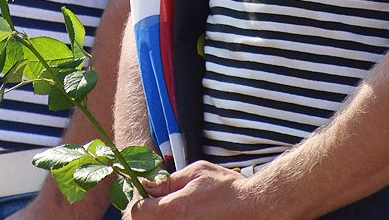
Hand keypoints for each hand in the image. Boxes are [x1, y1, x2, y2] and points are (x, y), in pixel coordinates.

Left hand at [129, 161, 256, 218]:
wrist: (252, 206)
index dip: (137, 200)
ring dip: (157, 216)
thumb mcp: (195, 173)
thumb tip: (149, 185)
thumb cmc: (226, 188)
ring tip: (171, 205)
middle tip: (152, 200)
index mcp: (174, 208)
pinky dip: (171, 219)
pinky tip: (182, 213)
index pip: (137, 211)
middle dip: (144, 210)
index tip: (143, 194)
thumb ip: (169, 180)